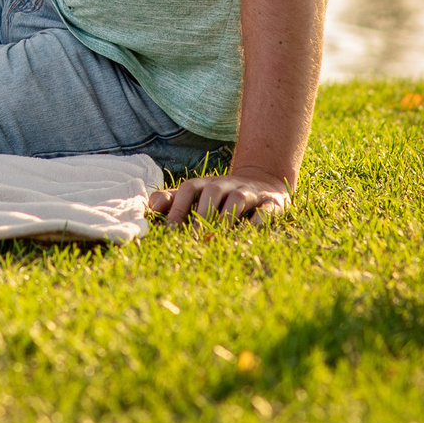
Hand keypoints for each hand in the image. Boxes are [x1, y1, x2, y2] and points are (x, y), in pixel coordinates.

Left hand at [147, 166, 290, 226]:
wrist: (265, 182)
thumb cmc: (222, 196)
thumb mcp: (198, 195)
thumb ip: (173, 199)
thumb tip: (150, 206)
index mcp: (207, 183)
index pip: (189, 188)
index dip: (178, 206)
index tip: (170, 229)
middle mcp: (228, 184)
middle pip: (212, 193)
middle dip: (201, 216)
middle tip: (192, 239)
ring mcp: (251, 192)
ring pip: (237, 200)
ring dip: (226, 219)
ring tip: (215, 240)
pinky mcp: (273, 203)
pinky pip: (265, 211)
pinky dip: (256, 223)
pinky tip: (246, 236)